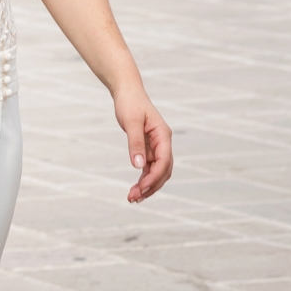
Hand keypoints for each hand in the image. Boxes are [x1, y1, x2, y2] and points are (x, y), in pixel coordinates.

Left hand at [115, 89, 172, 203]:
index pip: (164, 161)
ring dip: (147, 186)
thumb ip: (135, 143)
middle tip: (134, 198)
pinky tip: (135, 189)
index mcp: (163, 135)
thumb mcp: (131, 122)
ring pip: (157, 172)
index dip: (154, 177)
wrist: (127, 92)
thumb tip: (138, 165)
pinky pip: (149, 167)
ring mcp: (157, 146)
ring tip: (132, 198)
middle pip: (163, 170)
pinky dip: (144, 178)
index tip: (141, 188)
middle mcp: (163, 142)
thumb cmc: (129, 103)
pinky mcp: (149, 148)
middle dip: (151, 186)